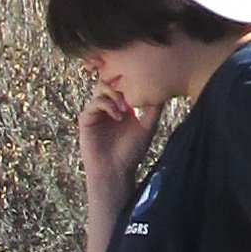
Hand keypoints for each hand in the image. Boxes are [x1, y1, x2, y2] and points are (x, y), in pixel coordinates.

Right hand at [78, 77, 157, 204]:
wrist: (115, 171)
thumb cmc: (131, 152)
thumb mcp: (148, 128)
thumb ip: (154, 110)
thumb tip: (164, 92)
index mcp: (122, 106)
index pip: (123, 84)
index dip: (130, 80)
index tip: (142, 82)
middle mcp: (108, 106)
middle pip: (110, 81)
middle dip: (121, 84)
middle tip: (132, 97)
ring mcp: (96, 111)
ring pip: (100, 88)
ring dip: (114, 95)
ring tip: (125, 110)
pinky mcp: (86, 118)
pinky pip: (94, 103)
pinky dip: (107, 105)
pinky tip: (118, 117)